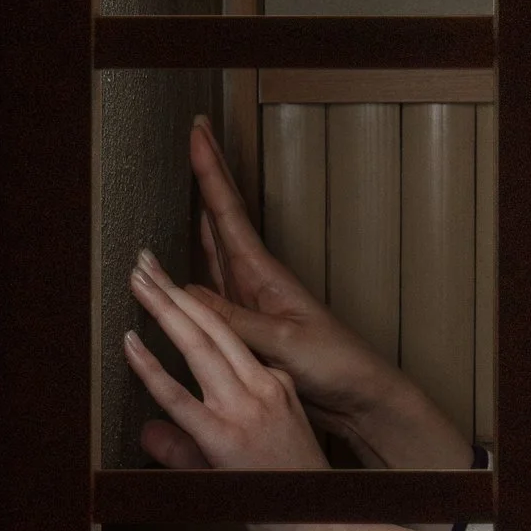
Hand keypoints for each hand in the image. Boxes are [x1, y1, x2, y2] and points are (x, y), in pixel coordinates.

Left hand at [126, 245, 332, 530]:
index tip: (171, 286)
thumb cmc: (289, 499)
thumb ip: (188, 444)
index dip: (196, 305)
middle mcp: (262, 387)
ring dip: (163, 308)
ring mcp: (244, 410)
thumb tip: (147, 434)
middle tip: (145, 260)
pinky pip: (178, 396)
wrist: (325, 527)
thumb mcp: (242, 458)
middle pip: (212, 324)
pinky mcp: (224, 438)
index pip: (232, 336)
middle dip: (174, 289)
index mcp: (275, 386)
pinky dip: (150, 366)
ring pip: (198, 345)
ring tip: (138, 279)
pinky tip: (129, 343)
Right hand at [180, 119, 476, 470]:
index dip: (211, 172)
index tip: (197, 132)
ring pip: (210, 251)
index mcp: (264, 274)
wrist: (358, 399)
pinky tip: (172, 271)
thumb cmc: (334, 365)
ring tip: (173, 186)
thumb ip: (236, 320)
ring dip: (192, 218)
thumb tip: (182, 292)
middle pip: (220, 218)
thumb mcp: (284, 340)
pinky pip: (205, 293)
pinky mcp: (243, 330)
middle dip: (205, 177)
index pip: (228, 212)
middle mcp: (252, 280)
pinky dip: (184, 276)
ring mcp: (246, 302)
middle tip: (191, 136)